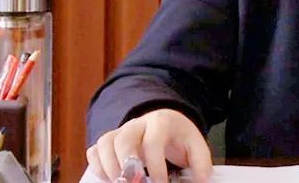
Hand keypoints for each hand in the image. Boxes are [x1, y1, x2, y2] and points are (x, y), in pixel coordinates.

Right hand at [86, 108, 212, 182]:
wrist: (165, 121)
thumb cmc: (178, 136)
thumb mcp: (194, 144)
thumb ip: (201, 161)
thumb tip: (202, 180)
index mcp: (161, 122)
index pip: (153, 141)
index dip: (155, 165)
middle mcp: (138, 124)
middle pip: (124, 138)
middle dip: (126, 163)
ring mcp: (121, 131)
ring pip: (105, 142)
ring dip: (109, 166)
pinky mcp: (109, 142)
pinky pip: (95, 150)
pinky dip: (97, 165)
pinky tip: (109, 179)